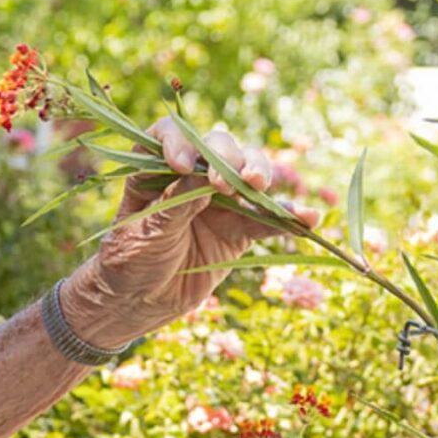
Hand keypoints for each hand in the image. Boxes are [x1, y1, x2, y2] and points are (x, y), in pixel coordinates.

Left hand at [59, 118, 318, 346]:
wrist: (140, 302)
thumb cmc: (130, 262)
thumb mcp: (146, 233)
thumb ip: (174, 206)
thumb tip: (201, 178)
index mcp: (156, 169)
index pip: (170, 134)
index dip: (179, 140)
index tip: (181, 164)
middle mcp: (191, 177)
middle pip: (219, 148)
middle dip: (229, 157)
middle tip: (228, 180)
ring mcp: (220, 202)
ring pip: (248, 177)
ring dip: (260, 175)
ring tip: (260, 186)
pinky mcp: (240, 230)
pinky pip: (267, 220)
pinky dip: (288, 220)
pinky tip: (307, 219)